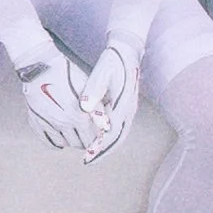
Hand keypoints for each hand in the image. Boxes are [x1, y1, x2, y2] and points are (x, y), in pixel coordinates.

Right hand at [16, 42, 97, 154]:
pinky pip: (49, 142)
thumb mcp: (87, 88)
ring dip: (71, 139)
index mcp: (79, 116)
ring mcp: (49, 125)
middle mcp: (64, 124)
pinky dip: (56, 140)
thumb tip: (106, 127)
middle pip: (79, 144)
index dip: (97, 136)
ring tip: (73, 129)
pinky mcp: (36, 124)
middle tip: (86, 131)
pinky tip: (60, 131)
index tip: (97, 130)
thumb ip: (98, 109)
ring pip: (65, 144)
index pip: (93, 139)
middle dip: (85, 139)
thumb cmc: (67, 74)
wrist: (40, 66)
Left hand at [73, 41, 141, 162]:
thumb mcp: (101, 73)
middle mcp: (129, 111)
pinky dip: (109, 136)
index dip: (98, 147)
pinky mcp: (126, 107)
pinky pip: (118, 127)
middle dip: (103, 152)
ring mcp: (129, 110)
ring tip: (92, 153)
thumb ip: (93, 91)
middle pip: (117, 139)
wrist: (128, 52)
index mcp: (123, 105)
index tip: (87, 157)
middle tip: (88, 161)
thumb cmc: (113, 62)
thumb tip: (84, 108)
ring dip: (107, 145)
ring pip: (119, 134)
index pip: (111, 134)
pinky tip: (97, 137)